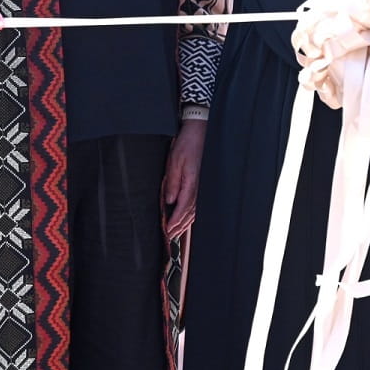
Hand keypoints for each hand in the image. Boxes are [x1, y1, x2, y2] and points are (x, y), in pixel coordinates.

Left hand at [163, 118, 206, 236]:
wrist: (199, 132)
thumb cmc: (187, 145)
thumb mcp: (174, 162)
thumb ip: (172, 183)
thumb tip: (169, 201)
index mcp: (191, 183)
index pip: (182, 208)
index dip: (175, 221)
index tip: (168, 231)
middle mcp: (198, 188)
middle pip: (189, 213)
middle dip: (179, 226)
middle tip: (170, 237)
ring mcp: (201, 186)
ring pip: (194, 210)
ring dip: (185, 222)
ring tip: (176, 231)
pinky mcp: (200, 183)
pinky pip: (196, 203)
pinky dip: (190, 213)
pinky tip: (186, 217)